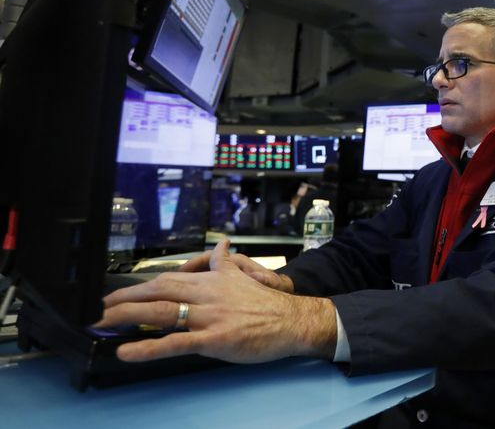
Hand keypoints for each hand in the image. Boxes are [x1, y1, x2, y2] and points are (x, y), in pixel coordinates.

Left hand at [96, 240, 334, 362]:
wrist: (294, 320)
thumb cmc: (269, 304)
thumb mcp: (245, 276)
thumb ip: (226, 263)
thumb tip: (221, 244)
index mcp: (211, 280)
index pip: (168, 278)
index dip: (140, 286)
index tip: (119, 293)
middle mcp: (206, 294)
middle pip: (158, 291)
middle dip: (125, 298)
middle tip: (97, 308)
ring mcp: (210, 316)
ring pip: (162, 312)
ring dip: (128, 316)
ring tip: (102, 323)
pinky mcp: (215, 338)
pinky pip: (177, 342)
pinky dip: (150, 347)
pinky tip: (128, 352)